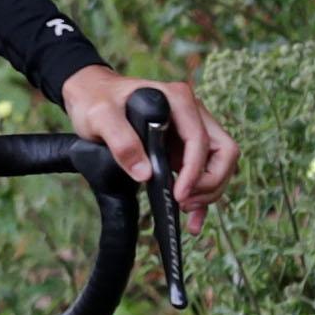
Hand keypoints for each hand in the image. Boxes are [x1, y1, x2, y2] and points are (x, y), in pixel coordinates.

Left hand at [63, 66, 236, 220]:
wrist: (91, 95)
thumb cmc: (97, 99)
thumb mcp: (101, 116)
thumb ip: (121, 141)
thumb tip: (146, 174)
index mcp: (178, 100)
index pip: (200, 139)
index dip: (194, 170)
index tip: (179, 194)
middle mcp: (191, 113)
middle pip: (223, 151)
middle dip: (210, 182)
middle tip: (184, 201)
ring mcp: (190, 131)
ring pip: (219, 164)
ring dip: (209, 191)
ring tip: (185, 210)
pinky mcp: (184, 148)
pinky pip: (203, 174)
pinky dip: (202, 196)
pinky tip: (193, 219)